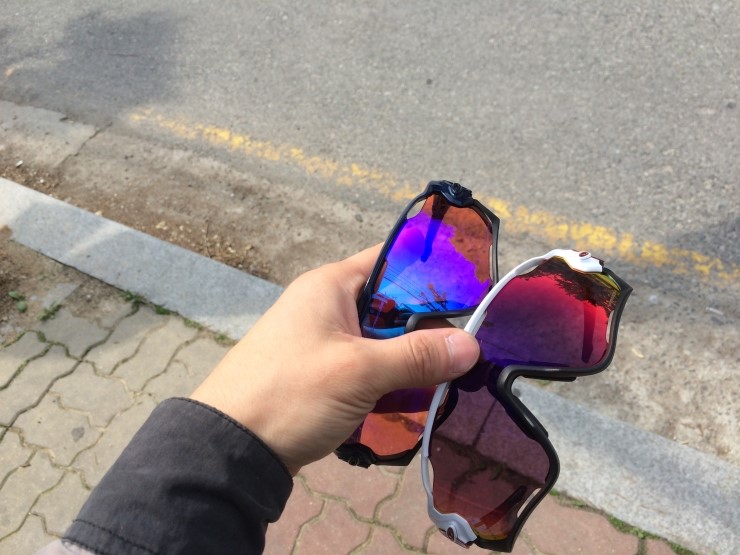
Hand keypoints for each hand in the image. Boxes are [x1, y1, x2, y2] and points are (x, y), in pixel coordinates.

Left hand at [190, 245, 479, 474]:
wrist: (231, 450)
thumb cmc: (291, 393)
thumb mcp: (358, 371)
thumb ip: (416, 356)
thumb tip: (470, 346)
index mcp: (330, 286)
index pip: (391, 261)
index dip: (431, 274)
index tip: (472, 296)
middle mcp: (326, 307)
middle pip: (391, 305)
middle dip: (428, 327)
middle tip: (467, 348)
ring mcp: (323, 343)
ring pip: (381, 341)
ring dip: (410, 359)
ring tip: (450, 377)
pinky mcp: (322, 376)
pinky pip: (367, 369)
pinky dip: (389, 381)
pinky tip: (416, 399)